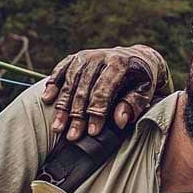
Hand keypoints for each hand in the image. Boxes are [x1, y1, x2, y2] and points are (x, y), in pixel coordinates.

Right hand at [39, 47, 165, 141]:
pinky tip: (47, 99)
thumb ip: (133, 105)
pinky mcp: (76, 57)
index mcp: (119, 63)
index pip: (103, 90)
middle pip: (83, 89)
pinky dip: (53, 84)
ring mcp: (86, 55)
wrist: (137, 58)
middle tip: (73, 136)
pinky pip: (61, 69)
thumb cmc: (142, 81)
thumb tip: (119, 121)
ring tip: (58, 127)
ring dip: (62, 106)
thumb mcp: (145, 92)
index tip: (92, 132)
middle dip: (77, 115)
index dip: (97, 112)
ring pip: (70, 82)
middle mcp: (100, 56)